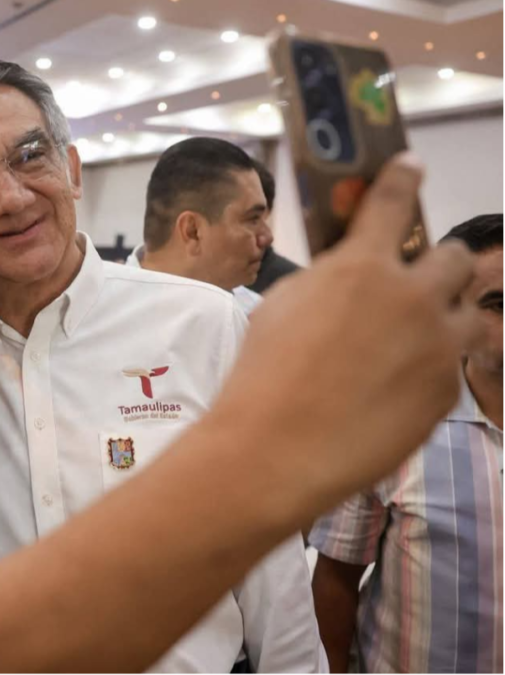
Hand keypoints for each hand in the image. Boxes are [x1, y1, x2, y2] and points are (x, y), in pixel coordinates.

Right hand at [209, 153, 481, 524]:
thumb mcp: (281, 308)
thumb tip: (347, 274)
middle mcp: (413, 296)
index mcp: (362, 266)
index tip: (409, 168)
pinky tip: (390, 395)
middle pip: (453, 258)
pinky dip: (427, 374)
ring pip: (467, 315)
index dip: (402, 178)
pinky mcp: (445, 393)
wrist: (274, 452)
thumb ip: (326, 279)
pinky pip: (449, 369)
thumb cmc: (260, 379)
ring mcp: (437, 346)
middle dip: (434, 268)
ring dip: (443, 321)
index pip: (394, 199)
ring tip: (410, 349)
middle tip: (411, 291)